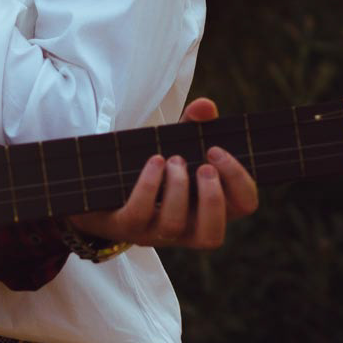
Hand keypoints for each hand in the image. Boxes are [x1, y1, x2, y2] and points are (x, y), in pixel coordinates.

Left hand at [70, 93, 257, 248]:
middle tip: (204, 166)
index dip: (240, 181)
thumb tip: (205, 106)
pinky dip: (148, 185)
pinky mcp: (124, 225)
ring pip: (175, 226)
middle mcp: (185, 228)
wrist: (99, 187)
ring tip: (172, 159)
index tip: (218, 150)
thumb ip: (192, 125)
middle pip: (213, 235)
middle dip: (213, 198)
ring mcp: (154, 231)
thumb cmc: (149, 169)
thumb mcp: (174, 145)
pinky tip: (153, 161)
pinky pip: (139, 213)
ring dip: (179, 188)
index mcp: (207, 207)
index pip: (243, 206)